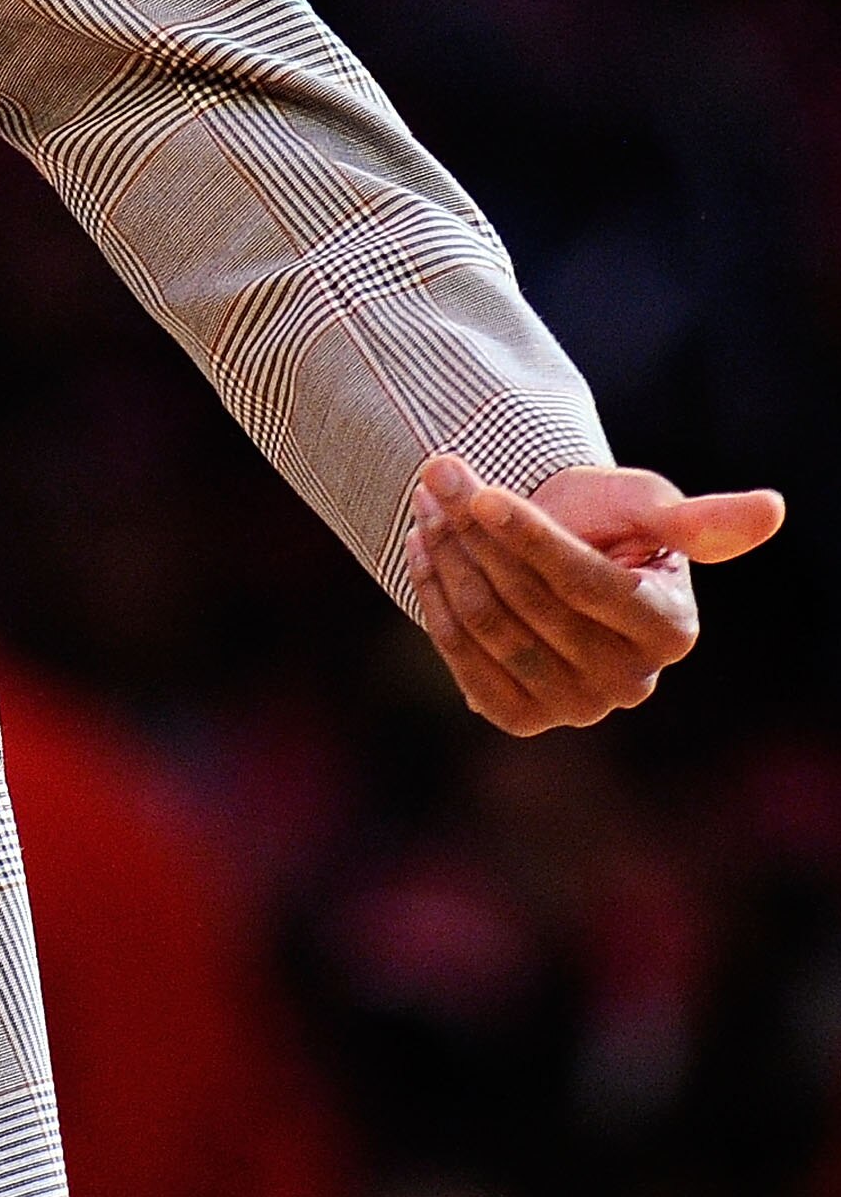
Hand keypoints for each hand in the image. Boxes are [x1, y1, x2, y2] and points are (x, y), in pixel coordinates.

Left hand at [407, 454, 785, 734]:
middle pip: (527, 602)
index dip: (527, 534)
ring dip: (445, 558)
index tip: (478, 490)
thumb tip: (773, 508)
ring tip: (426, 505)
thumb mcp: (647, 505)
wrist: (548, 553)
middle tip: (437, 479)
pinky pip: (462, 659)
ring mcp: (575, 709)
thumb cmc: (605, 522)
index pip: (583, 582)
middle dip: (472, 533)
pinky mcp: (519, 717)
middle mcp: (630, 684)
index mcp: (670, 630)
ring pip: (489, 625)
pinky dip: (434, 597)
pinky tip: (423, 550)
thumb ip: (699, 518)